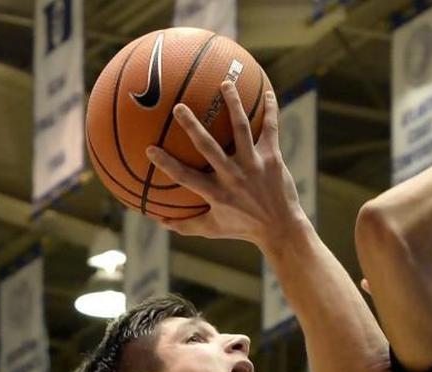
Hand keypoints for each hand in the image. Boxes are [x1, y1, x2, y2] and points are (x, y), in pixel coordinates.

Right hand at [144, 82, 305, 246]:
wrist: (282, 228)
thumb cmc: (244, 228)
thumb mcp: (213, 229)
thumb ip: (185, 225)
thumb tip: (158, 220)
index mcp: (216, 193)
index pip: (185, 177)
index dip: (167, 164)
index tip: (150, 148)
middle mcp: (233, 176)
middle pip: (209, 147)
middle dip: (193, 127)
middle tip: (179, 107)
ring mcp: (254, 165)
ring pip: (241, 129)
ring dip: (233, 105)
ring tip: (225, 83)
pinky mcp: (272, 158)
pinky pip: (271, 129)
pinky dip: (270, 110)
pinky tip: (267, 92)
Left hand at [361, 225, 431, 316]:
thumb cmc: (425, 314)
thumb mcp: (401, 298)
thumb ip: (381, 290)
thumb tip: (362, 281)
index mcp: (417, 265)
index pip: (410, 242)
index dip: (404, 230)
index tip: (396, 216)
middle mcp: (431, 261)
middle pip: (428, 234)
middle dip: (425, 220)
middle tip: (420, 201)